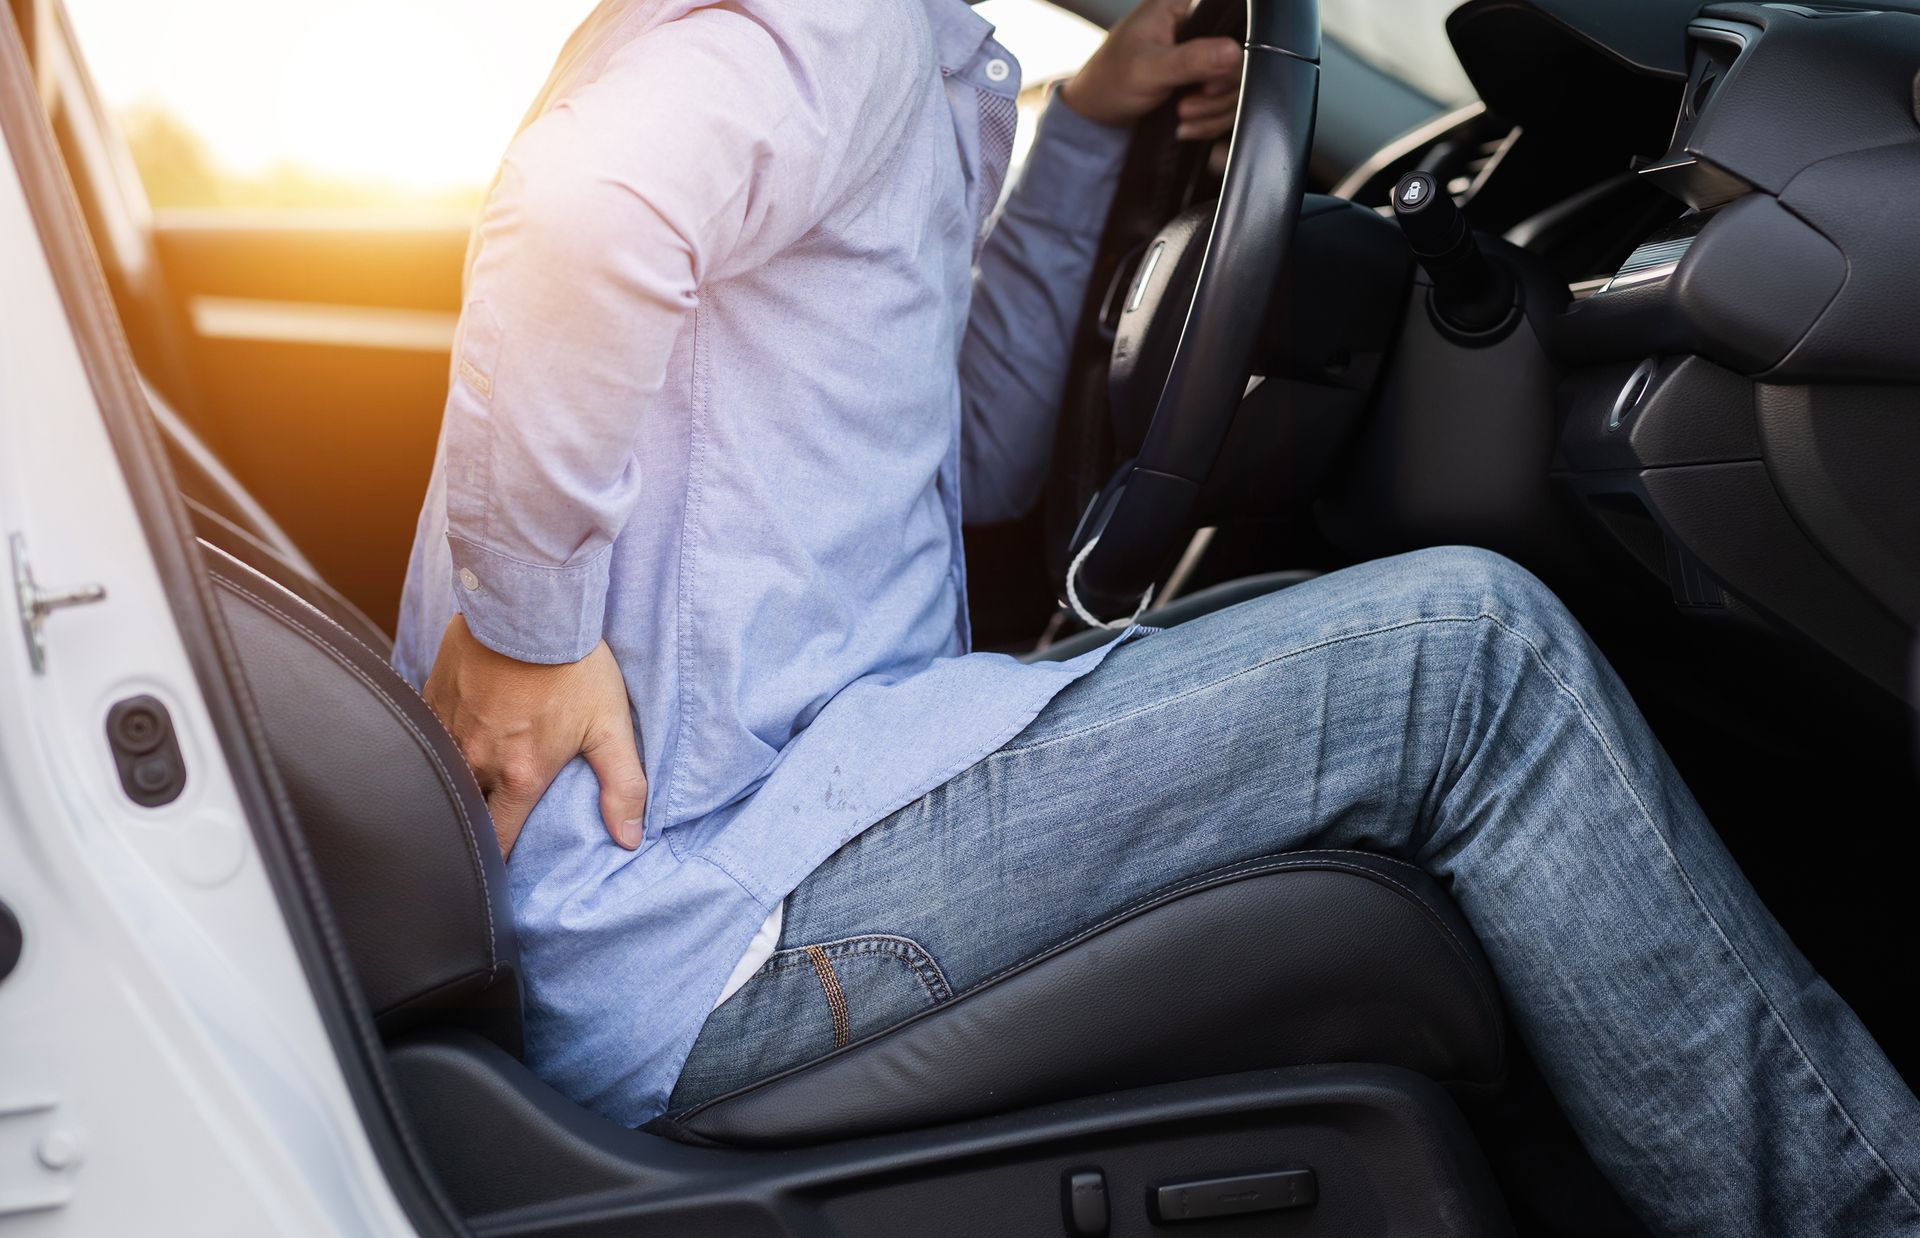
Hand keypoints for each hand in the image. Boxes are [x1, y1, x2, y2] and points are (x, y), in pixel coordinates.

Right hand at [423, 614, 647, 858]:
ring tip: (472, 786)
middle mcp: (476, 761)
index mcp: (519, 776)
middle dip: (476, 823)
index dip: (502, 859)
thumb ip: (623, 786)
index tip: (506, 866)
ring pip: (444, 777)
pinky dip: (441, 748)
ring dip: (458, 785)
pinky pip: (429, 739)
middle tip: (488, 824)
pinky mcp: (432, 702)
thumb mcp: (610, 726)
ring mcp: (448, 731)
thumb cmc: (574, 667)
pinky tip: (457, 741)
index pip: (500, 840)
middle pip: (468, 813)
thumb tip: (628, 839)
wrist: (530, 607)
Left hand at [1057, 0, 1242, 141]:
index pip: (1228, 17)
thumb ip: (1191, 60)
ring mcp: (1201, 59)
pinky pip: (1224, 104)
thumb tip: (1234, 52)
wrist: (1097, 119)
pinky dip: (1209, 121)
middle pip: (1238, 56)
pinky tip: (1185, 127)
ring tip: (1182, 117)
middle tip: (1186, 105)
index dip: (1228, 49)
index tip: (1207, 79)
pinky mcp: (1202, 85)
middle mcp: (1195, 28)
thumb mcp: (1149, 69)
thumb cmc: (1109, 82)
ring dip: (1212, 110)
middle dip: (1217, 90)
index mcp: (1180, 7)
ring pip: (1234, 85)